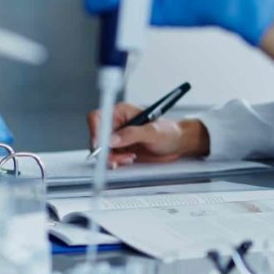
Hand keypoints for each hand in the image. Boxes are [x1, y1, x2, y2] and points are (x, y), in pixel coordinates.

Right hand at [86, 102, 209, 166]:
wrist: (178, 144)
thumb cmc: (169, 132)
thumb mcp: (153, 132)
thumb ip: (132, 134)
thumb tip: (113, 139)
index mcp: (121, 112)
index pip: (98, 118)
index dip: (95, 131)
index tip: (99, 145)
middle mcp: (117, 124)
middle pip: (97, 137)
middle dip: (105, 150)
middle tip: (117, 158)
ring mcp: (117, 138)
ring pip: (102, 150)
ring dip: (113, 157)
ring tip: (129, 157)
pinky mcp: (120, 150)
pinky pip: (110, 158)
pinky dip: (117, 161)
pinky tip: (129, 159)